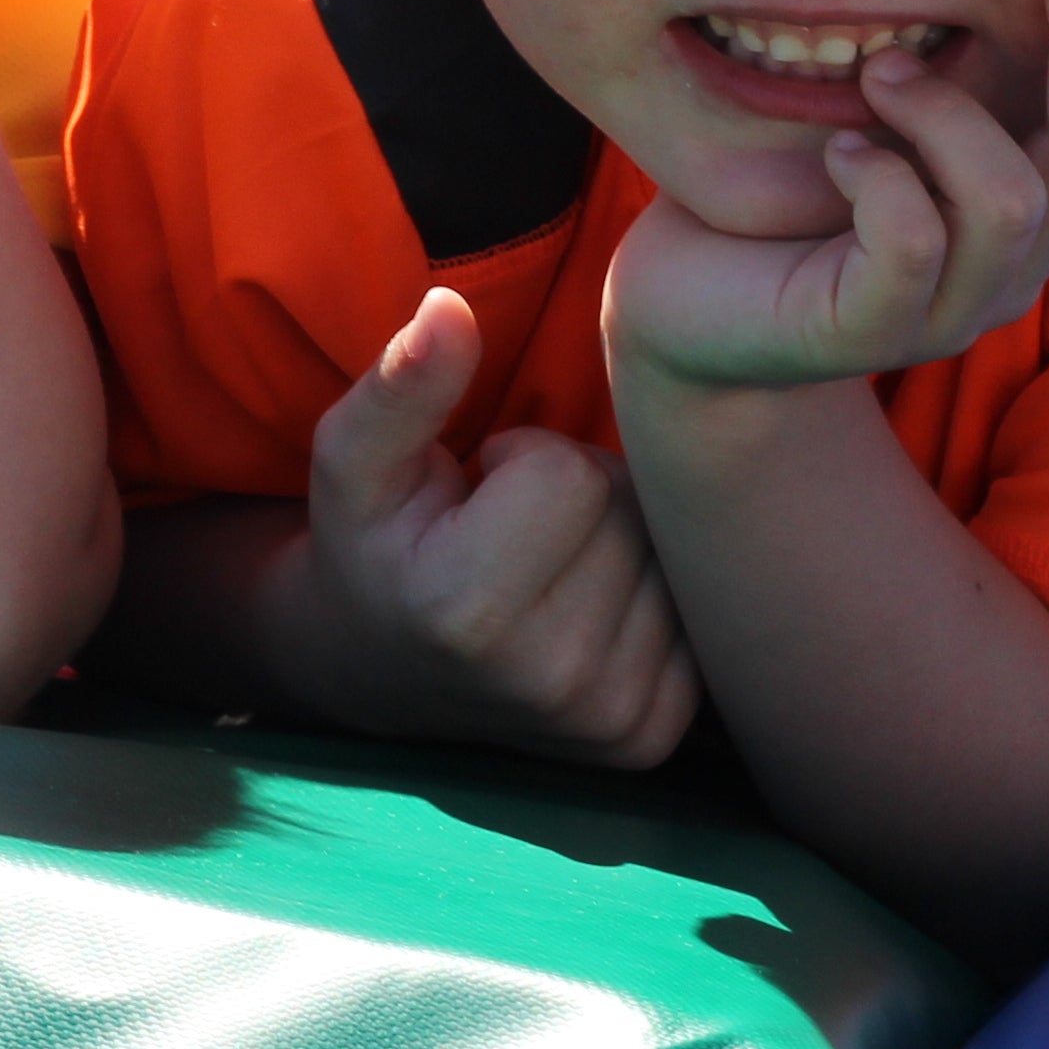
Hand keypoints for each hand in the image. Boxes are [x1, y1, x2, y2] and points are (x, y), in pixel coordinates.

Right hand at [290, 291, 699, 766]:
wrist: (377, 672)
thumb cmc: (370, 543)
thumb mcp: (354, 459)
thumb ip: (403, 382)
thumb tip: (450, 308)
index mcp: (465, 610)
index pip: (569, 475)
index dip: (524, 461)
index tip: (477, 496)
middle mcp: (546, 682)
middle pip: (629, 514)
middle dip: (580, 501)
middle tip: (515, 533)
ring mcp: (605, 722)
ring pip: (670, 560)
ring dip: (620, 546)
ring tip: (548, 569)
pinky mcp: (647, 740)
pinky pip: (694, 616)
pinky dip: (649, 599)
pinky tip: (588, 611)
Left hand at [608, 0, 1048, 398]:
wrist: (692, 312)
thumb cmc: (794, 195)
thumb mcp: (898, 123)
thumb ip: (965, 71)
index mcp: (1033, 219)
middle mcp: (1010, 271)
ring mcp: (946, 310)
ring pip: (1011, 200)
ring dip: (947, 112)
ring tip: (878, 73)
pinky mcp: (867, 331)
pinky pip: (912, 241)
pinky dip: (880, 175)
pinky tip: (838, 152)